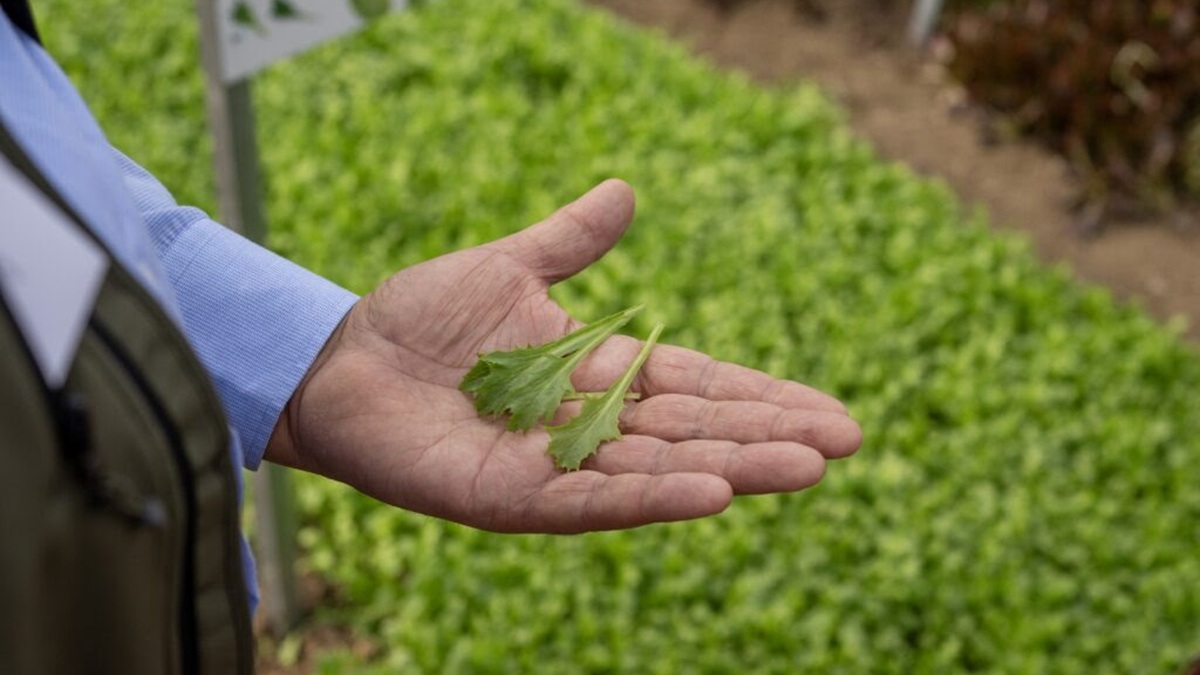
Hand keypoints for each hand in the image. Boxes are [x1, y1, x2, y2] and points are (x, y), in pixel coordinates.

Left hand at [265, 180, 861, 533]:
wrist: (340, 357)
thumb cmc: (423, 318)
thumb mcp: (509, 268)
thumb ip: (570, 243)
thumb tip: (626, 192)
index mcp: (598, 375)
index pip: (697, 388)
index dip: (762, 397)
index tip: (832, 411)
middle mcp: (588, 428)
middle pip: (693, 433)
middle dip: (767, 436)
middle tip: (845, 443)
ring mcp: (553, 467)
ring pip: (656, 472)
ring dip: (730, 468)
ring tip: (802, 468)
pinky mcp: (510, 497)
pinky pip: (589, 501)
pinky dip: (650, 499)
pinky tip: (711, 494)